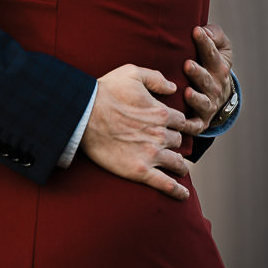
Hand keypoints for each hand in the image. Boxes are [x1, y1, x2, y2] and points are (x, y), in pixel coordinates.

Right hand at [80, 64, 193, 200]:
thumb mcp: (132, 73)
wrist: (83, 113)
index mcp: (161, 112)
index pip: (181, 121)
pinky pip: (166, 184)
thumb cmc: (105, 91)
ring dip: (179, 164)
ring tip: (179, 168)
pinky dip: (177, 191)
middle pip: (178, 141)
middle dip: (174, 141)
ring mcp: (151, 154)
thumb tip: (174, 86)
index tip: (174, 126)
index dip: (178, 123)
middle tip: (168, 144)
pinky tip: (183, 195)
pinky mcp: (140, 171)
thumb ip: (156, 78)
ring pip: (177, 162)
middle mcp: (161, 134)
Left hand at [182, 24, 234, 129]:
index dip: (205, 43)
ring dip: (195, 98)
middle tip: (187, 64)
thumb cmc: (213, 65)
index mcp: (218, 67)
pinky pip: (195, 125)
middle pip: (206, 79)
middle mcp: (215, 86)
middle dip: (198, 73)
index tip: (196, 31)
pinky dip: (189, 125)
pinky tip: (180, 123)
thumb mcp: (221, 48)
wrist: (221, 96)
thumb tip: (204, 29)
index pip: (212, 54)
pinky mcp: (201, 120)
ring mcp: (209, 104)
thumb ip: (215, 35)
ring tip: (186, 92)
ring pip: (202, 102)